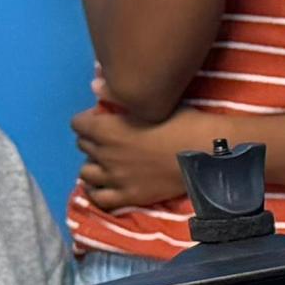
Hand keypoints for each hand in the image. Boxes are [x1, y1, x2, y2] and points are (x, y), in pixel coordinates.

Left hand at [72, 98, 216, 212]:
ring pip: (86, 172)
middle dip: (92, 139)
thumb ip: (117, 96)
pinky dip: (97, 191)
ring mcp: (116, 178)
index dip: (88, 119)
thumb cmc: (182, 122)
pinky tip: (104, 185)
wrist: (206, 152)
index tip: (102, 119)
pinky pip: (100, 199)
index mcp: (107, 129)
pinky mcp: (129, 196)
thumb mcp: (151, 103)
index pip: (78, 124)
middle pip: (82, 146)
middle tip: (109, 138)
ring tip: (106, 162)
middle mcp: (106, 154)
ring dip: (93, 164)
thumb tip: (93, 86)